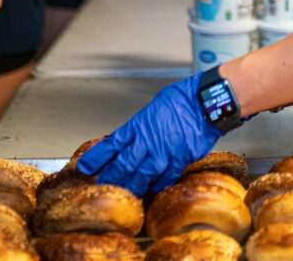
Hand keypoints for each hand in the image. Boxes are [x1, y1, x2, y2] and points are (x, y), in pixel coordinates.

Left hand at [76, 72, 221, 194]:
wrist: (206, 103)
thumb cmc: (184, 98)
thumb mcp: (156, 105)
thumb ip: (144, 123)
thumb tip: (137, 133)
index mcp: (139, 126)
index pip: (111, 145)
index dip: (97, 158)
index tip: (86, 166)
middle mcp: (147, 142)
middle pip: (123, 166)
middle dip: (111, 178)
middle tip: (103, 186)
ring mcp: (163, 154)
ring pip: (142, 177)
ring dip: (132, 186)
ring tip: (126, 193)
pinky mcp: (179, 161)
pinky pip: (166, 177)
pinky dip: (159, 183)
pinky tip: (155, 187)